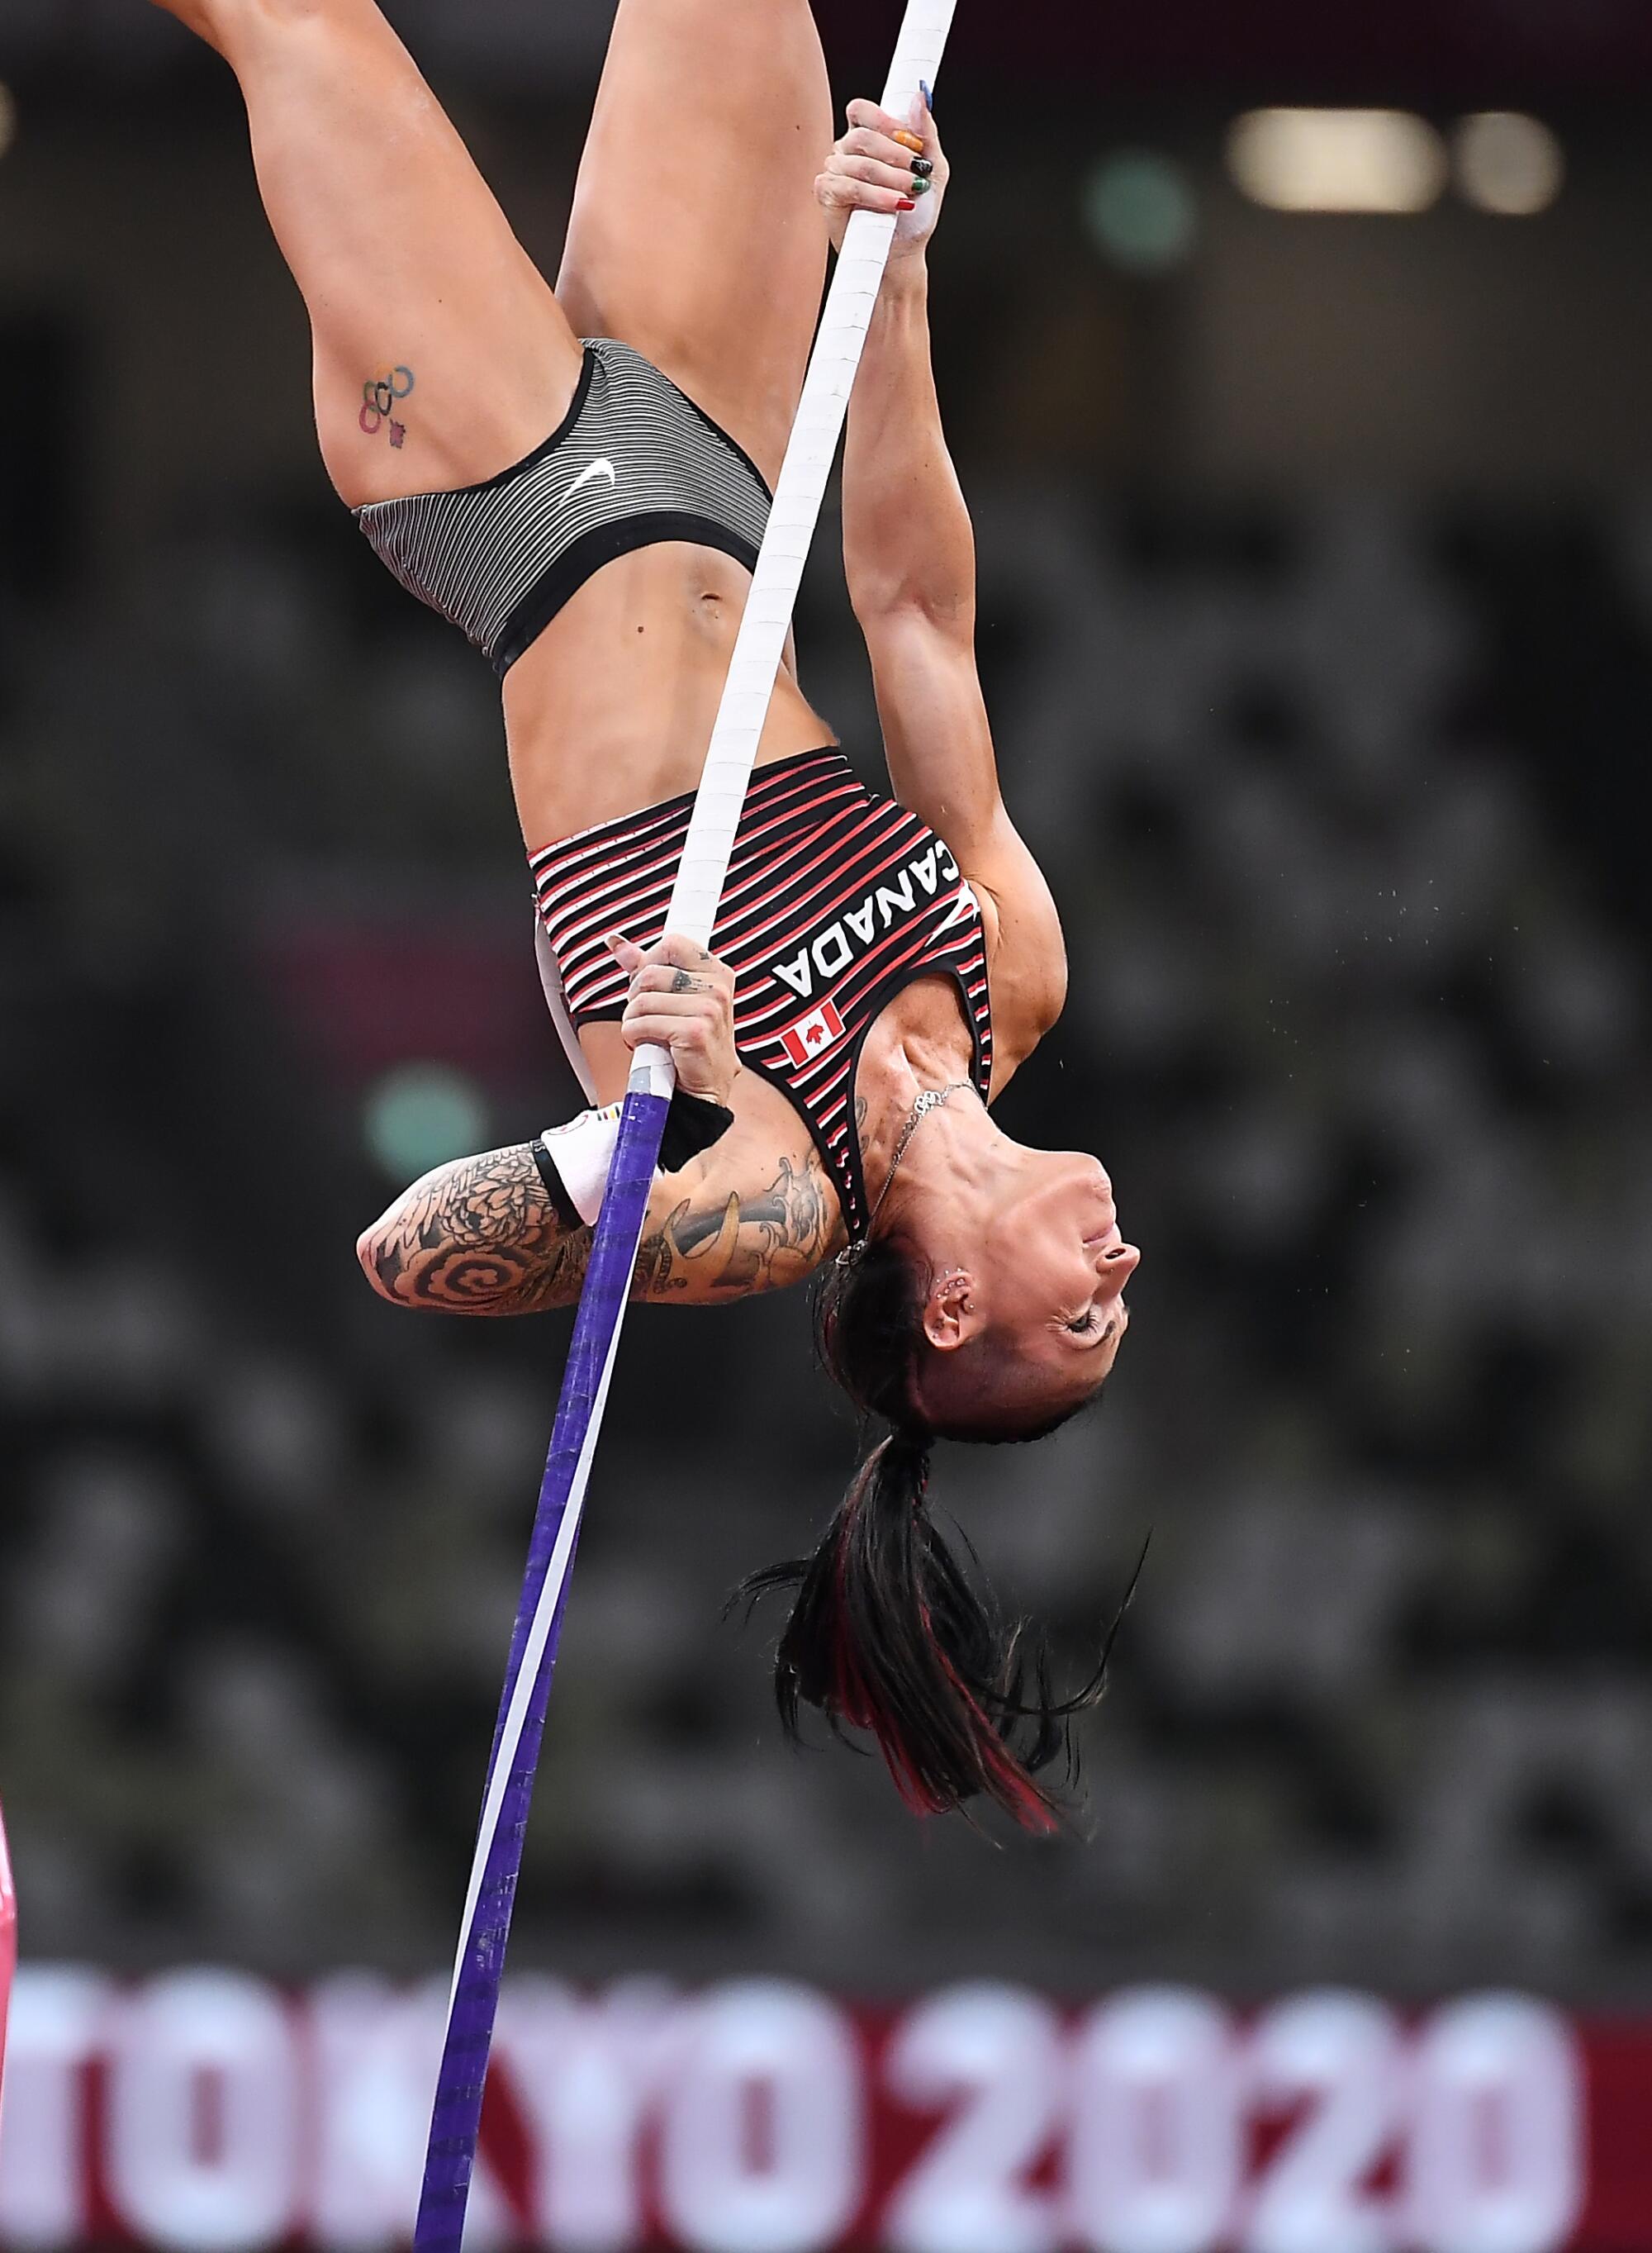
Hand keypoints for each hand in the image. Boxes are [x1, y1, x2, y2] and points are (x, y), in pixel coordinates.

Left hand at [606, 932, 739, 1106]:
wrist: (704, 1090)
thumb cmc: (690, 1046)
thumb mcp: (674, 1000)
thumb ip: (647, 967)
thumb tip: (617, 943)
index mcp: (717, 973)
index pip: (672, 944)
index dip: (649, 961)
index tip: (647, 983)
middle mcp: (717, 988)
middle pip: (650, 972)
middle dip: (636, 996)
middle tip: (646, 1015)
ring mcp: (709, 1010)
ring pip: (642, 999)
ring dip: (632, 1020)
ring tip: (646, 1033)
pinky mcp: (694, 1032)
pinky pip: (642, 1022)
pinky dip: (633, 1036)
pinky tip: (646, 1045)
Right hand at [816, 89, 946, 262]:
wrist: (904, 252)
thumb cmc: (915, 213)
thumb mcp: (932, 169)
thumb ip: (926, 133)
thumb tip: (918, 97)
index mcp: (868, 140)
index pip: (861, 110)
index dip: (885, 120)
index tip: (912, 141)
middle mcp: (846, 152)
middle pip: (861, 135)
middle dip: (895, 154)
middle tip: (916, 172)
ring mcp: (834, 172)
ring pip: (858, 163)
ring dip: (890, 178)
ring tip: (909, 193)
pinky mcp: (827, 195)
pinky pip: (849, 186)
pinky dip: (876, 196)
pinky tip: (894, 204)